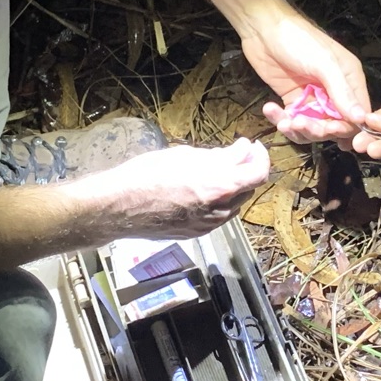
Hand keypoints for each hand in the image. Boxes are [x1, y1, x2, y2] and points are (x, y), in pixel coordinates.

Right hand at [80, 139, 270, 237]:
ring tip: (215, 170)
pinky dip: (218, 201)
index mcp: (220, 187)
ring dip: (232, 187)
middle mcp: (219, 211)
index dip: (261, 157)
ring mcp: (208, 226)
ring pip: (233, 205)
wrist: (119, 206)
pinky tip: (201, 188)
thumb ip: (221, 156)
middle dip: (245, 170)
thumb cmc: (147, 175)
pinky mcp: (196, 234)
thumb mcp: (186, 156)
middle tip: (235, 153)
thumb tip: (243, 149)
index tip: (253, 146)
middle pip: (248, 189)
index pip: (259, 173)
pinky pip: (217, 216)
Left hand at [249, 11, 369, 142]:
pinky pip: (292, 121)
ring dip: (298, 130)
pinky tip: (270, 109)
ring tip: (284, 121)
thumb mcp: (325, 63)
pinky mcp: (293, 101)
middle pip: (334, 126)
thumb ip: (342, 91)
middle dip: (318, 130)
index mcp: (350, 80)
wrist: (263, 29)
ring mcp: (313, 98)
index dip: (347, 128)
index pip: (358, 115)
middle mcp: (334, 92)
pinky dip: (281, 120)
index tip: (331, 131)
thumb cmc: (299, 40)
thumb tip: (361, 119)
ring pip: (312, 128)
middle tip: (300, 124)